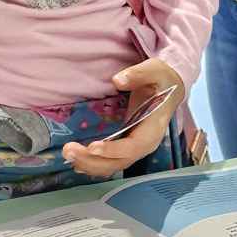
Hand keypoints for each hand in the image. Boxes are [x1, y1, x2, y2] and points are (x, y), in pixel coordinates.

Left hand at [62, 59, 182, 179]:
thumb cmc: (161, 79)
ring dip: (89, 164)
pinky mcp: (126, 147)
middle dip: (93, 160)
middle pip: (119, 161)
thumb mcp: (153, 70)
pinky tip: (76, 161)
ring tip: (67, 154)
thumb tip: (118, 80)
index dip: (113, 150)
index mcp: (153, 129)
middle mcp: (144, 144)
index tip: (92, 147)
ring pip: (112, 165)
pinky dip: (93, 165)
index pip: (133, 146)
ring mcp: (135, 148)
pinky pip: (109, 162)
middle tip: (69, 150)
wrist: (169, 87)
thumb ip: (137, 74)